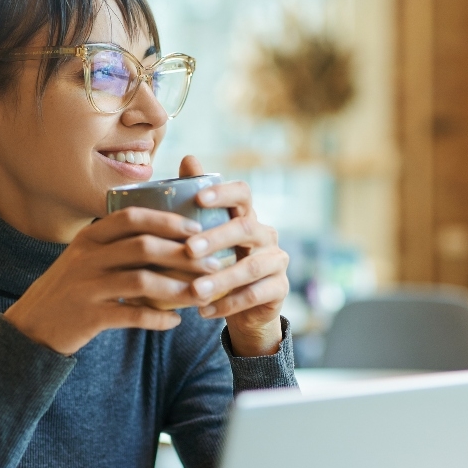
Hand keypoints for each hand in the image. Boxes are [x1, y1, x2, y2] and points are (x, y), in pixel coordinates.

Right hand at [4, 207, 220, 354]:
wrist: (31, 327)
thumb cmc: (69, 290)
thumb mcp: (85, 259)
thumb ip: (116, 245)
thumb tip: (166, 238)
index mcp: (88, 238)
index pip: (131, 217)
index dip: (167, 220)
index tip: (196, 230)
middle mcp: (87, 257)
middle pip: (144, 247)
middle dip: (184, 255)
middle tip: (212, 264)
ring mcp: (87, 286)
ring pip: (143, 280)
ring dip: (178, 288)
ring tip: (201, 295)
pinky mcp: (89, 316)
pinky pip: (132, 314)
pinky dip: (158, 318)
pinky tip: (175, 322)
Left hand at [179, 156, 288, 356]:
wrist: (244, 307)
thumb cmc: (219, 262)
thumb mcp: (205, 234)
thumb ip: (196, 201)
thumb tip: (188, 157)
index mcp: (246, 215)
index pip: (243, 193)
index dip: (224, 194)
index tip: (199, 199)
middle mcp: (265, 234)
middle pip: (246, 228)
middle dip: (217, 239)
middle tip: (189, 250)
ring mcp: (276, 261)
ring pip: (251, 267)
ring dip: (221, 278)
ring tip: (195, 290)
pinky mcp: (279, 288)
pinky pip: (255, 295)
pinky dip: (228, 303)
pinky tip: (203, 311)